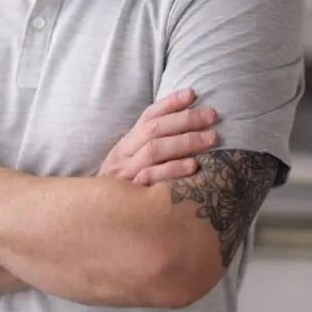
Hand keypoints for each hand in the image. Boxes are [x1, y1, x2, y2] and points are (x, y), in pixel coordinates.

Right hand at [96, 88, 217, 185]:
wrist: (98, 218)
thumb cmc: (125, 191)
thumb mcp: (133, 165)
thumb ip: (153, 148)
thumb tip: (186, 128)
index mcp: (126, 144)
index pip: (148, 116)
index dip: (169, 103)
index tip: (192, 94)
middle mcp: (124, 155)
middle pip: (154, 129)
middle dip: (185, 120)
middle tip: (212, 116)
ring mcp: (127, 174)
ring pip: (155, 150)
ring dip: (185, 141)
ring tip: (211, 138)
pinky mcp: (132, 194)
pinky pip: (153, 178)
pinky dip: (174, 169)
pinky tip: (194, 166)